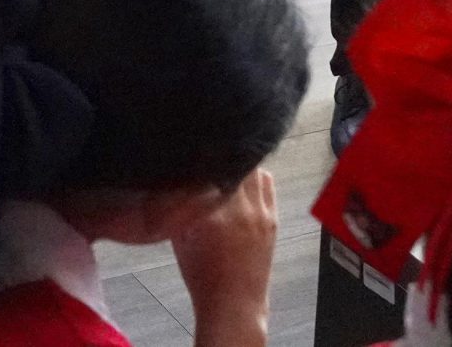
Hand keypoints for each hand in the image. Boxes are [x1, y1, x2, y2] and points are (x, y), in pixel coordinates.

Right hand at [174, 167, 277, 346]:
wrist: (234, 303)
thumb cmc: (201, 273)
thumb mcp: (179, 235)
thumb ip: (178, 203)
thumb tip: (177, 173)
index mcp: (211, 214)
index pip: (207, 167)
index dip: (199, 153)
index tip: (190, 148)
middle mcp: (240, 209)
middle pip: (233, 161)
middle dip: (219, 155)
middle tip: (207, 155)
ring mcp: (260, 213)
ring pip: (253, 168)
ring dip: (238, 163)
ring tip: (224, 165)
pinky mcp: (273, 218)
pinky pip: (267, 182)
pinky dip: (255, 175)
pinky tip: (242, 180)